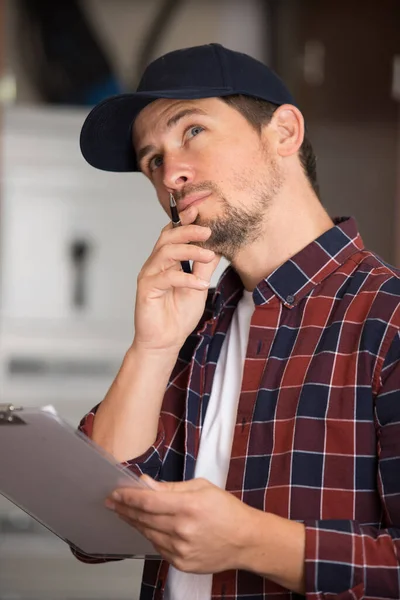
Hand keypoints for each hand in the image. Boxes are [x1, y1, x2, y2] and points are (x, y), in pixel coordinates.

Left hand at [106, 476, 253, 573]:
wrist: (245, 540)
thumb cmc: (226, 510)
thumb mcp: (201, 487)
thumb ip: (170, 487)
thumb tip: (146, 483)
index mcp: (188, 506)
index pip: (148, 501)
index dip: (128, 496)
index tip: (116, 492)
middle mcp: (183, 530)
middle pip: (144, 518)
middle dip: (125, 508)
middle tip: (112, 501)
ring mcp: (181, 550)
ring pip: (148, 533)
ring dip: (134, 522)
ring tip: (125, 512)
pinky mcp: (182, 563)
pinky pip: (158, 547)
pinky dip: (150, 535)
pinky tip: (147, 526)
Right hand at [133, 205, 220, 352]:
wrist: (165, 342)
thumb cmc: (179, 315)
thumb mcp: (198, 286)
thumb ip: (204, 266)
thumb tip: (217, 246)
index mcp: (167, 261)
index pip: (173, 234)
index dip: (185, 221)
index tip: (202, 210)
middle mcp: (155, 264)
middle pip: (167, 237)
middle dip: (188, 230)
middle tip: (208, 230)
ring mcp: (149, 276)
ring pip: (165, 252)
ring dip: (189, 250)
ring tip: (208, 254)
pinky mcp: (146, 290)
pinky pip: (166, 278)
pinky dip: (186, 279)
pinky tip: (201, 284)